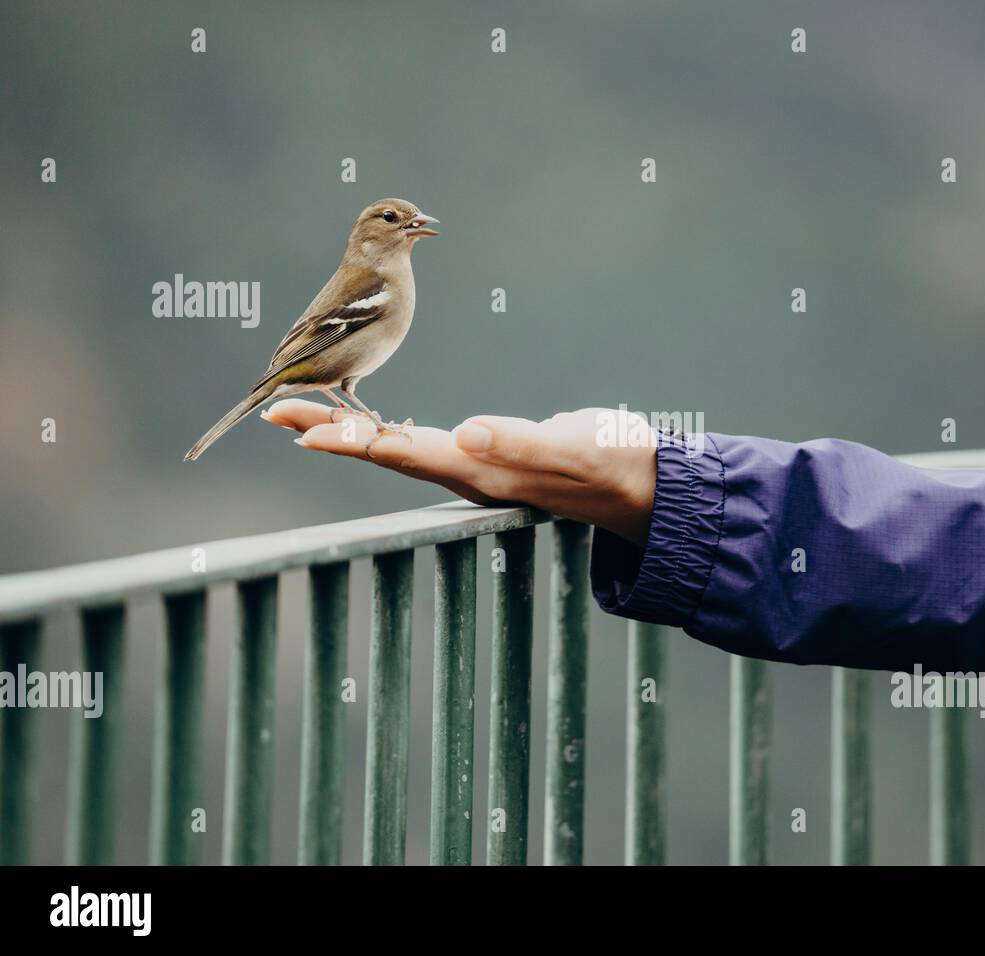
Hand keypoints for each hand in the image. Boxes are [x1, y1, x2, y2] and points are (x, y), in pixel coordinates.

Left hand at [261, 402, 656, 544]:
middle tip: (276, 414)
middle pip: (386, 450)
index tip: (300, 431)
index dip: (349, 440)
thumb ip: (519, 442)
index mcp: (480, 469)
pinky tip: (378, 424)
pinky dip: (390, 430)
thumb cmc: (611, 463)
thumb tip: (465, 434)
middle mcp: (468, 472)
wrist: (639, 484)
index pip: (401, 451)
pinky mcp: (489, 456)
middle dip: (330, 432)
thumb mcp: (569, 447)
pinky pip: (424, 444)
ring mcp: (477, 467)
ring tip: (306, 417)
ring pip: (399, 448)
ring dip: (351, 431)